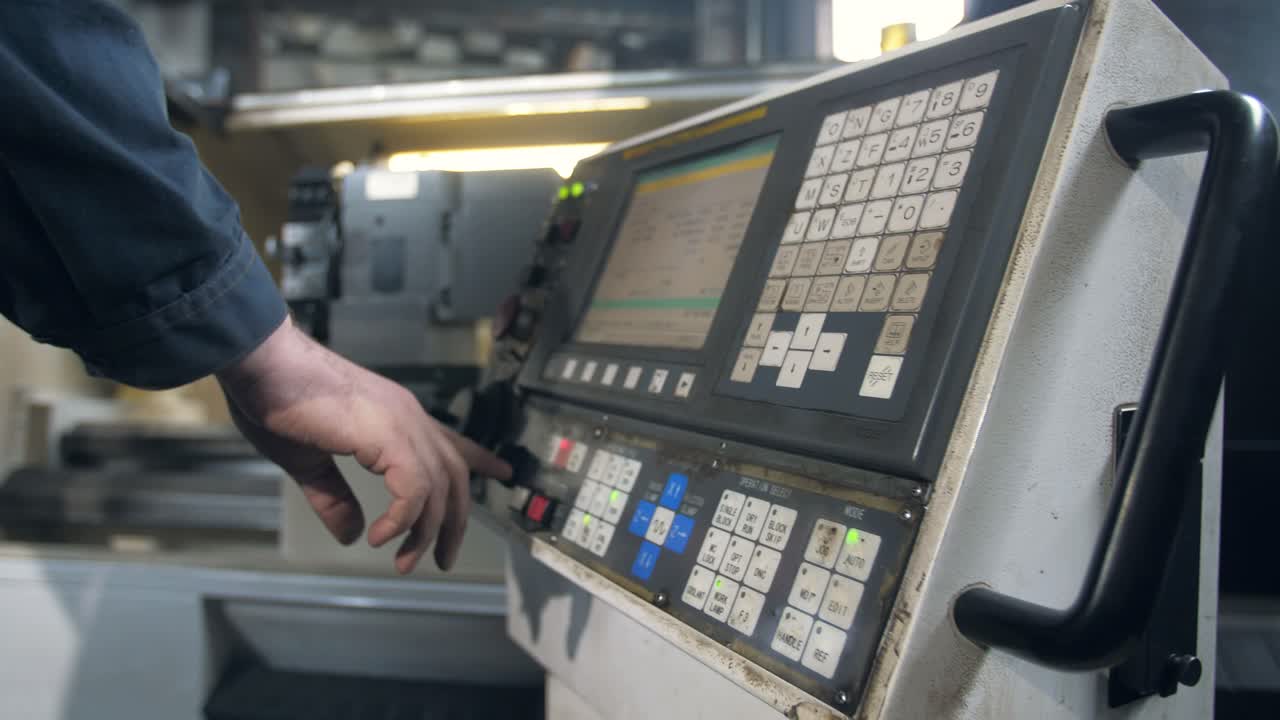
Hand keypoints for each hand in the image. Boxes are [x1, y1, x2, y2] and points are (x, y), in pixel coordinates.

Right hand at [216, 316, 510, 573]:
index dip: (479, 459)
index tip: (502, 473)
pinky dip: (404, 518)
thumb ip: (334, 498)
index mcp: (396, 416)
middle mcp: (409, 417)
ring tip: (403, 562)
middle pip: (454, 474)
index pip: (450, 442)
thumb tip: (353, 535)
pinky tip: (380, 537)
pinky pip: (416, 488)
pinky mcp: (390, 436)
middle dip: (455, 520)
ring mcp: (403, 423)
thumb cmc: (277, 402)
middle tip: (443, 558)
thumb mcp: (308, 463)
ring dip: (424, 531)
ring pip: (439, 487)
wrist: (262, 366)